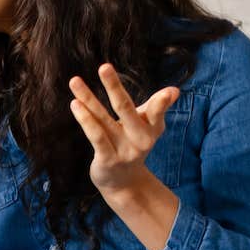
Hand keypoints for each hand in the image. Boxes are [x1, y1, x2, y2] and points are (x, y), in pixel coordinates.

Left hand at [69, 63, 178, 198]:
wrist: (124, 183)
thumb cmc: (134, 144)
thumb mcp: (148, 126)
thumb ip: (157, 107)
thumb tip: (174, 90)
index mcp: (153, 129)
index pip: (156, 112)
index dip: (162, 103)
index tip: (170, 91)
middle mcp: (140, 140)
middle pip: (125, 108)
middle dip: (114, 87)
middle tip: (104, 66)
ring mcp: (123, 151)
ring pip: (103, 119)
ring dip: (88, 99)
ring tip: (75, 82)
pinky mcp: (107, 159)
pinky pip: (95, 136)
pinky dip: (85, 120)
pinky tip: (75, 104)